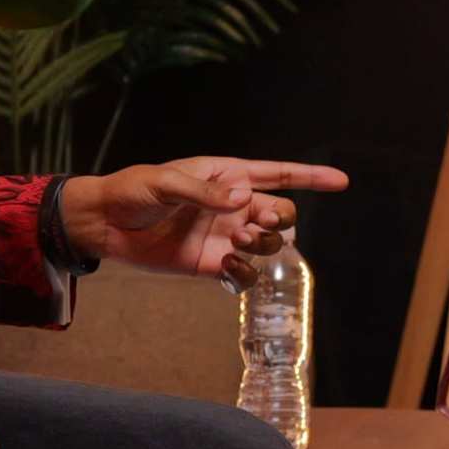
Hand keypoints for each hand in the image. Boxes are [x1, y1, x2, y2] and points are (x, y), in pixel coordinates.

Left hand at [67, 156, 349, 282]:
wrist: (106, 225)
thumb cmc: (133, 191)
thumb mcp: (165, 182)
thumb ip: (204, 192)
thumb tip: (242, 200)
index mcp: (227, 175)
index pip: (278, 174)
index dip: (311, 176)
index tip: (342, 181)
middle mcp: (233, 205)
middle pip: (281, 213)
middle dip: (278, 219)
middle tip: (253, 225)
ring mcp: (226, 236)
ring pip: (269, 243)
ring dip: (263, 244)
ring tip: (237, 243)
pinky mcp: (213, 264)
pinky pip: (246, 274)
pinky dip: (245, 274)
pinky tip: (228, 268)